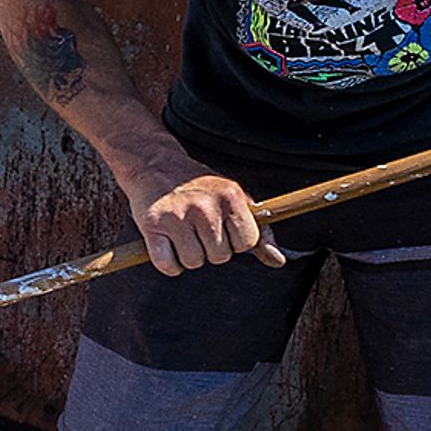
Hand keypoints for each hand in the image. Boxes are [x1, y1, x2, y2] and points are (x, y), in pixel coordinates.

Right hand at [129, 165, 286, 274]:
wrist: (154, 164)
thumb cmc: (199, 187)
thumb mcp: (234, 200)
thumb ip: (259, 232)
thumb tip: (278, 261)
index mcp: (230, 196)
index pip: (246, 243)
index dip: (235, 241)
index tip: (222, 228)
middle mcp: (205, 206)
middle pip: (220, 257)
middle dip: (210, 249)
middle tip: (198, 228)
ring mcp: (177, 217)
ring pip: (193, 262)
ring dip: (188, 256)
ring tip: (182, 233)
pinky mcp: (151, 226)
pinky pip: (167, 265)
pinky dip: (168, 263)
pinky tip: (167, 244)